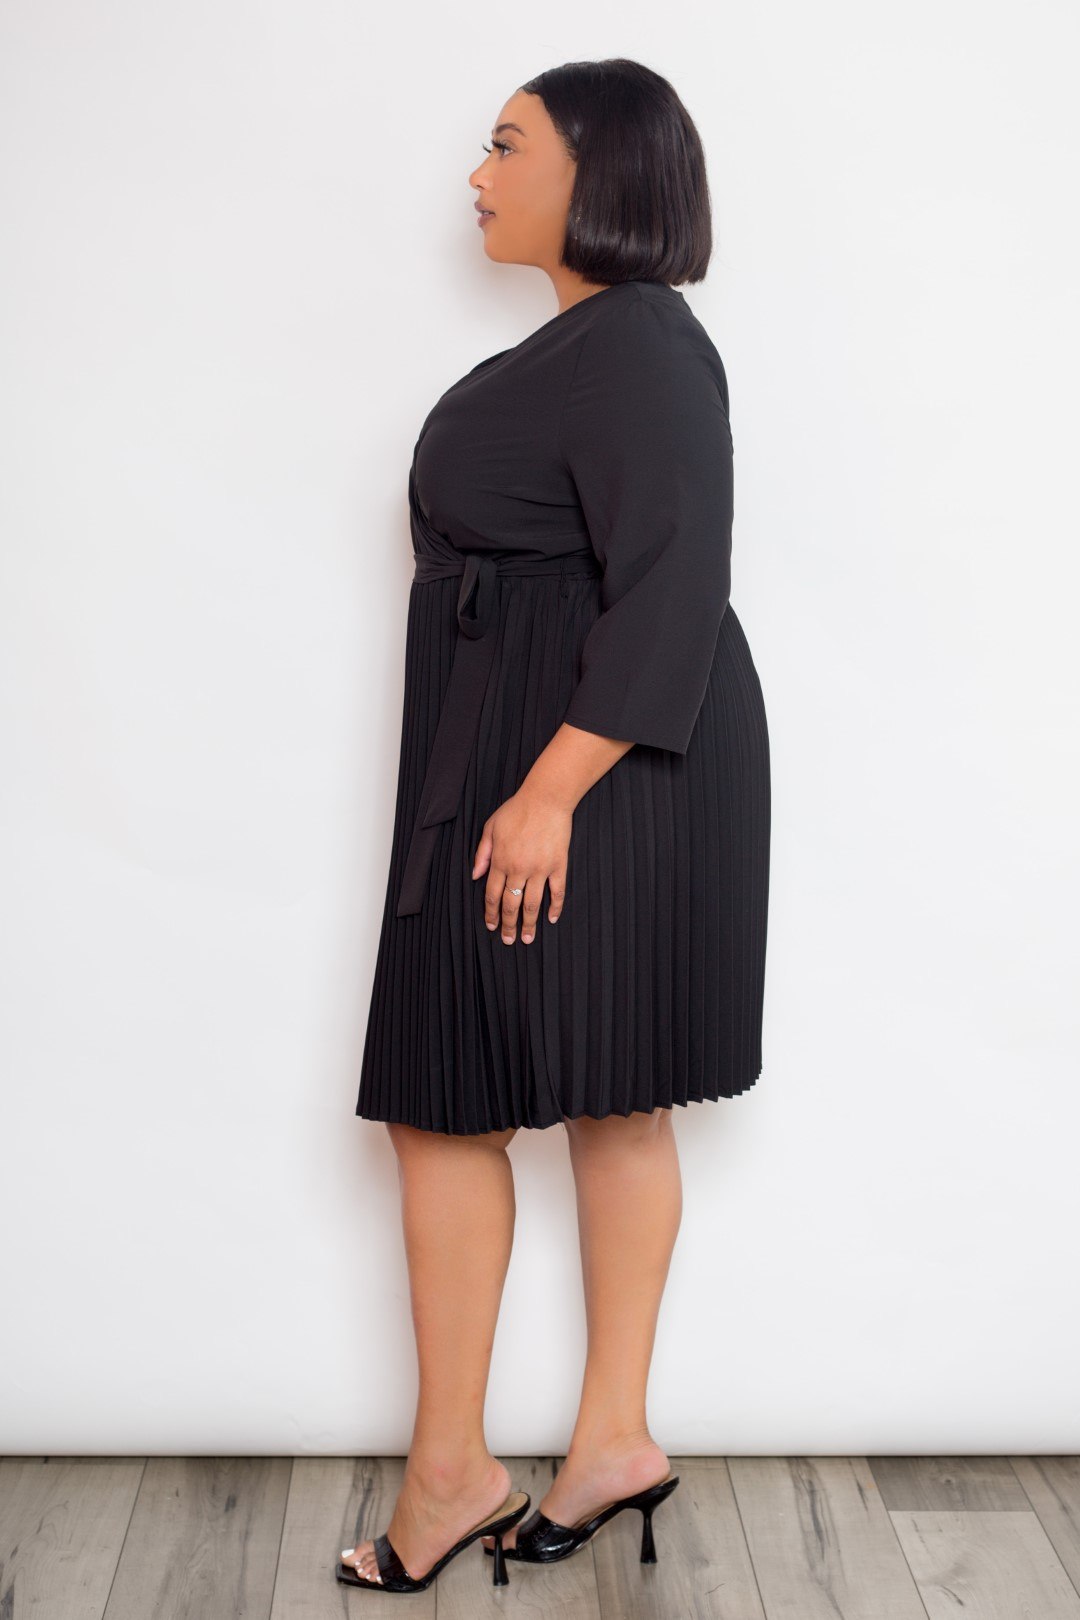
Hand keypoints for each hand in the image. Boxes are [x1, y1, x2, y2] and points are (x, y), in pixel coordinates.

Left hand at [472, 786, 571, 942]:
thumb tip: (475, 876)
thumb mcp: (490, 827)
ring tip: (528, 938)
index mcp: (500, 860)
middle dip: (508, 925)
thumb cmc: (517, 810)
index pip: (493, 894)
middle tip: (508, 940)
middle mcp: (519, 868)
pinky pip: (557, 891)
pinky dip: (555, 907)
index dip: (491, 913)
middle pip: (511, 904)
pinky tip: (551, 919)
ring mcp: (540, 868)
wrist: (546, 799)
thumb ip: (482, 853)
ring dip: (529, 923)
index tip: (491, 926)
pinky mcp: (558, 865)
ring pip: (532, 903)